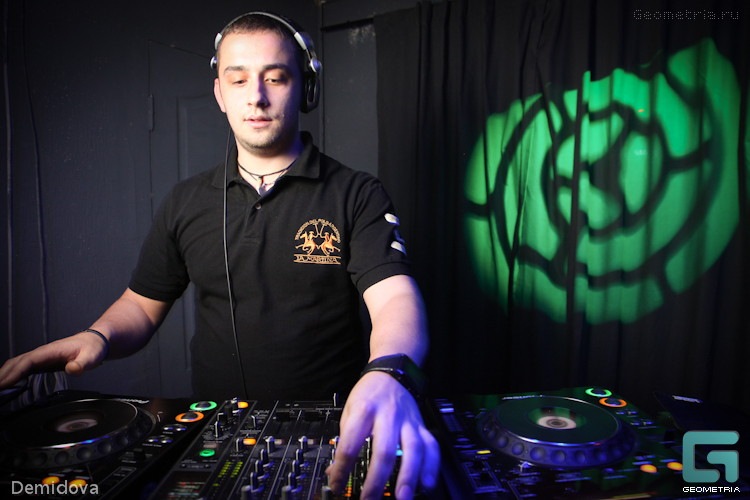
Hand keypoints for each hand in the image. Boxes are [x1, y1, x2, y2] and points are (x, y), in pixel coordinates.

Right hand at [0, 331, 107, 388]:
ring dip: (3, 375)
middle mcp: (41, 353)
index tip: (2, 384)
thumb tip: (72, 369)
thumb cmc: (93, 348)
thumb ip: (82, 364)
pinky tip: (6, 385)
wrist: (95, 341)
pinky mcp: (41, 363)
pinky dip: (10, 375)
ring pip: (16, 365)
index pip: (27, 362)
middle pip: (15, 363)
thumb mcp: (92, 356)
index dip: (14, 373)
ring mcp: (40, 358)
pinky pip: (21, 368)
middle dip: (2, 376)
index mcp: (50, 351)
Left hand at [326, 372, 439, 498]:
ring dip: (408, 476)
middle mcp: (388, 416)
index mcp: (364, 411)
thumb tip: (334, 473)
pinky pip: (431, 447)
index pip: (350, 444)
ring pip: (413, 450)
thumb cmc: (368, 395)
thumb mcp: (349, 411)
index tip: (336, 486)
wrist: (391, 374)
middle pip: (384, 450)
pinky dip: (431, 466)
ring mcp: (408, 422)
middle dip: (377, 480)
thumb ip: (344, 441)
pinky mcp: (422, 426)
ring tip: (403, 497)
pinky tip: (427, 484)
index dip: (342, 468)